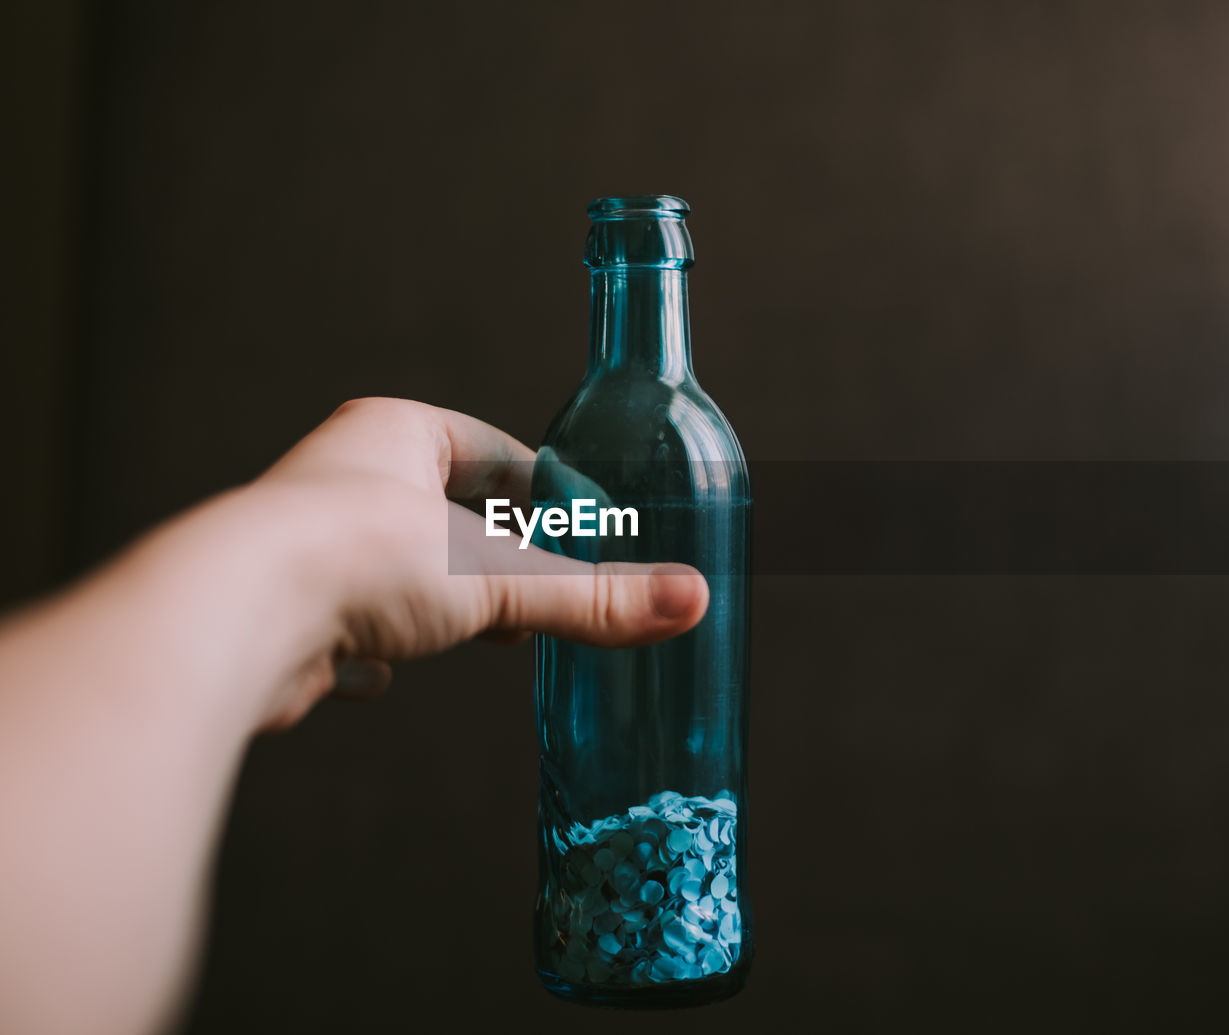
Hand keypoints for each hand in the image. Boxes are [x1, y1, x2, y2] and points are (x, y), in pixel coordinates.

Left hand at [243, 397, 709, 728]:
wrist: (237, 618)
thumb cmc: (356, 555)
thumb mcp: (497, 577)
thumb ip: (591, 597)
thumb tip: (688, 600)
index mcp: (394, 434)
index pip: (488, 449)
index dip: (538, 490)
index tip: (576, 528)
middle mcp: (342, 477)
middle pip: (441, 511)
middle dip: (487, 554)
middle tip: (533, 588)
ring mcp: (305, 543)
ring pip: (391, 568)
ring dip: (430, 601)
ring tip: (477, 631)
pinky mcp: (282, 610)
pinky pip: (342, 624)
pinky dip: (371, 650)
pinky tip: (383, 673)